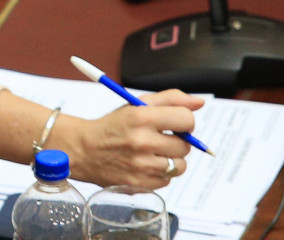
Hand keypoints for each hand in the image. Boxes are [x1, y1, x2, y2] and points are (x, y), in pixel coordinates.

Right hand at [56, 89, 204, 189]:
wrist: (84, 150)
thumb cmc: (112, 126)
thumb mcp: (136, 104)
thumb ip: (170, 99)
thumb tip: (199, 103)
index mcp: (142, 117)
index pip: (186, 119)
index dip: (184, 121)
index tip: (176, 123)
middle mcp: (142, 141)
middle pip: (185, 145)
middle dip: (177, 141)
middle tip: (160, 138)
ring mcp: (142, 166)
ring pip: (179, 165)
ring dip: (170, 159)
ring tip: (153, 152)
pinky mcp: (140, 184)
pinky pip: (167, 180)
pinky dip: (160, 173)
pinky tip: (144, 164)